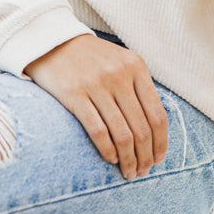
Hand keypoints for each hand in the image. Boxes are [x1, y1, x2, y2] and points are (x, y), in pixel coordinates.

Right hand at [22, 34, 167, 179]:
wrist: (53, 41)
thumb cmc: (92, 58)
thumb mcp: (121, 61)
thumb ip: (138, 87)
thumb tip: (156, 128)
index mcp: (136, 66)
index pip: (157, 114)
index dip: (161, 142)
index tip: (159, 159)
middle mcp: (119, 74)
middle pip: (142, 128)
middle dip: (145, 157)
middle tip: (143, 172)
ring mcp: (97, 84)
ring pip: (122, 134)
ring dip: (128, 159)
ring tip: (129, 172)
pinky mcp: (75, 95)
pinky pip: (98, 131)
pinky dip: (108, 151)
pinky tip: (111, 159)